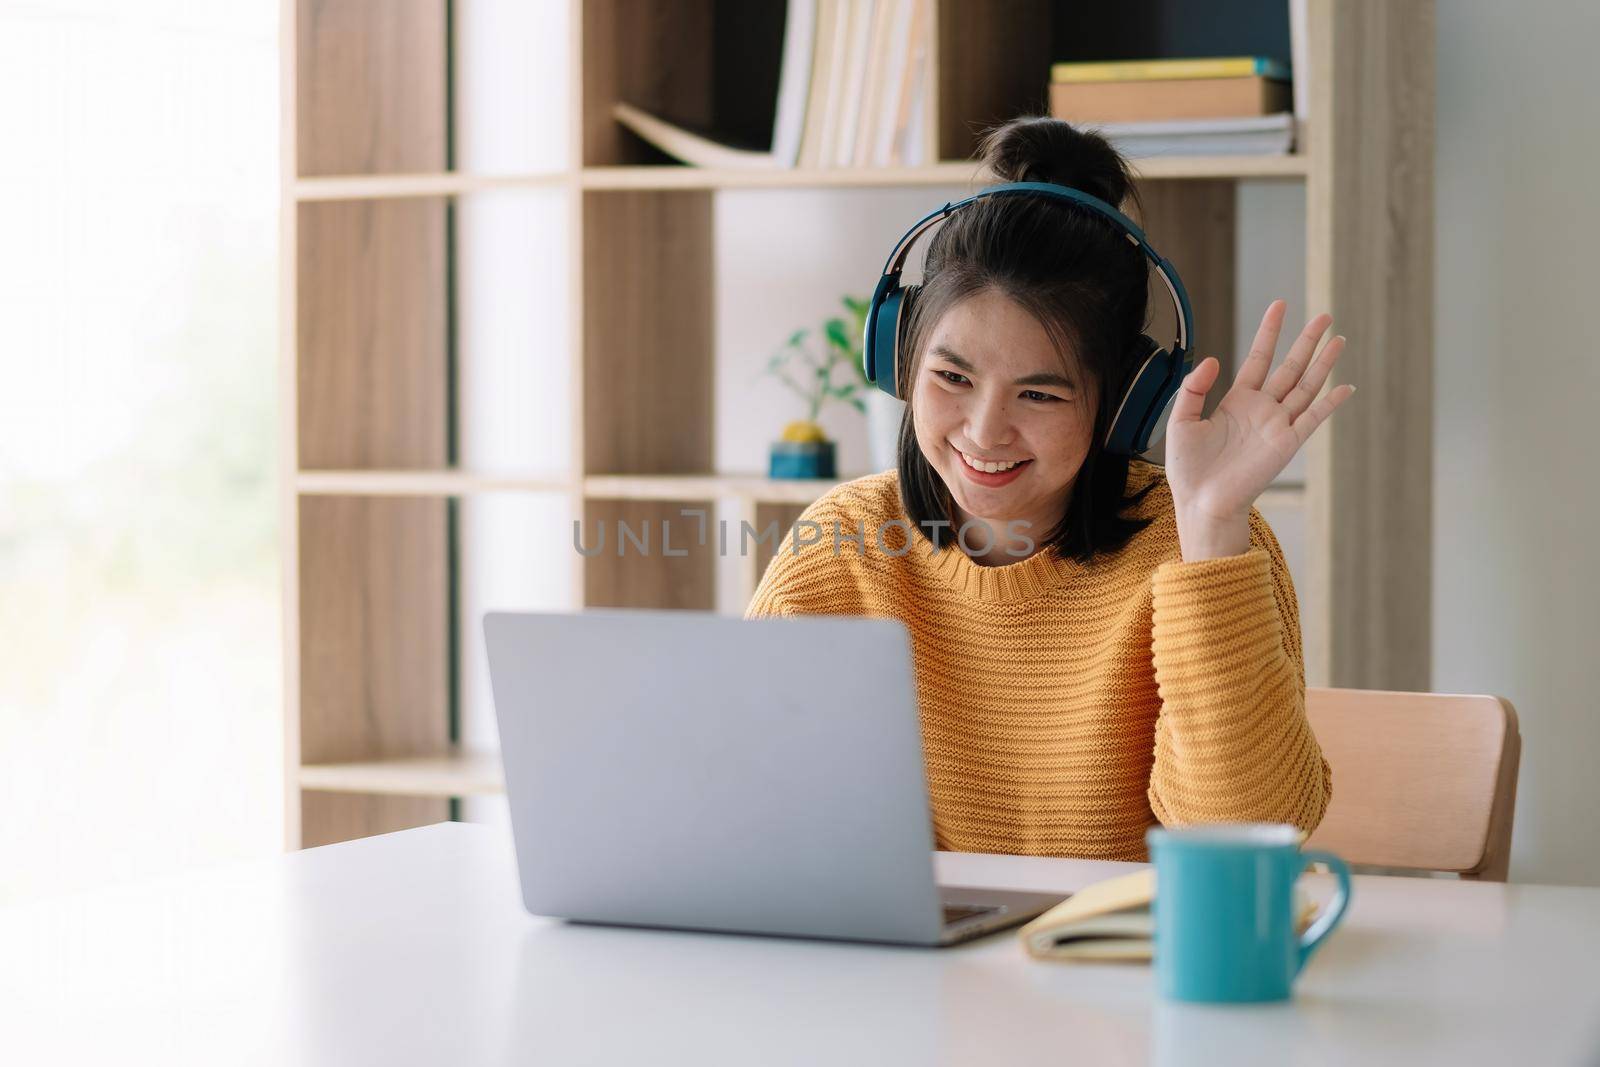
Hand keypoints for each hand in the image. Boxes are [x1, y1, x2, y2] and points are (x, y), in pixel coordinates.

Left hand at [1163, 300, 1355, 560]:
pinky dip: (1329, 403)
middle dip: (1307, 341)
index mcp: (1237, 401)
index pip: (1258, 358)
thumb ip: (1194, 388)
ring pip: (1306, 387)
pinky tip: (1345, 386)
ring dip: (1323, 363)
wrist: (1200, 502)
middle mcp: (1262, 410)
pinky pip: (1312, 418)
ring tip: (1339, 339)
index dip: (1269, 332)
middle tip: (1325, 316)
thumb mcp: (1181, 420)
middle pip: (1290, 367)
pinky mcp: (1286, 444)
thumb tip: (1212, 359)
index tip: (1280, 305)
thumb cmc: (1189, 468)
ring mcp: (1277, 425)